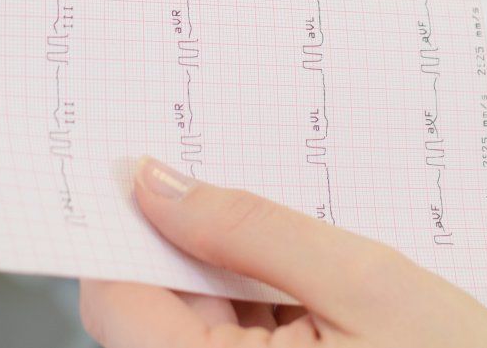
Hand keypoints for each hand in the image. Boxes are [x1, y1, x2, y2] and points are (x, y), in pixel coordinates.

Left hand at [79, 157, 486, 347]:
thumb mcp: (368, 282)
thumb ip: (255, 230)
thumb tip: (158, 184)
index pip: (117, 301)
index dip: (123, 226)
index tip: (145, 158)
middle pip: (150, 311)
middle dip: (185, 238)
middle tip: (230, 164)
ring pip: (191, 326)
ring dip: (227, 271)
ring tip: (292, 226)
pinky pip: (233, 345)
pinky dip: (256, 307)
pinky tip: (305, 275)